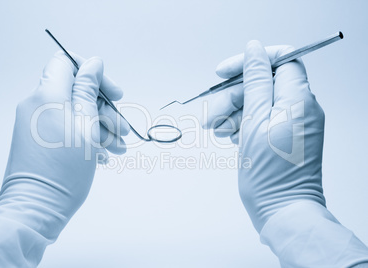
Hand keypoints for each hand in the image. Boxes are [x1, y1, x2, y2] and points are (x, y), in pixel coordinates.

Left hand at [1, 51, 129, 232]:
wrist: (36, 208)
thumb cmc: (64, 170)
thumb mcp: (86, 125)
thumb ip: (88, 90)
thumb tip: (94, 62)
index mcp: (47, 95)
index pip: (67, 62)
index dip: (93, 72)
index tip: (113, 94)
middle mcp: (38, 105)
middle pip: (77, 91)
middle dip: (105, 108)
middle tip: (122, 129)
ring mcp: (37, 124)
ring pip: (76, 112)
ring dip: (101, 127)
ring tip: (118, 148)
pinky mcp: (40, 140)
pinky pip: (67, 128)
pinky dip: (87, 137)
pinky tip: (103, 155)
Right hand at [204, 41, 324, 231]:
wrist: (282, 211)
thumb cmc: (270, 173)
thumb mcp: (256, 119)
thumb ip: (255, 80)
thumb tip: (254, 49)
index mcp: (298, 98)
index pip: (279, 59)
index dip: (250, 61)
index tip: (224, 73)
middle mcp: (299, 108)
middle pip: (262, 84)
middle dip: (232, 97)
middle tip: (212, 116)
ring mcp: (292, 123)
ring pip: (257, 103)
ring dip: (233, 113)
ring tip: (219, 131)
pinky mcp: (283, 137)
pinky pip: (260, 120)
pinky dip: (242, 125)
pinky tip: (231, 138)